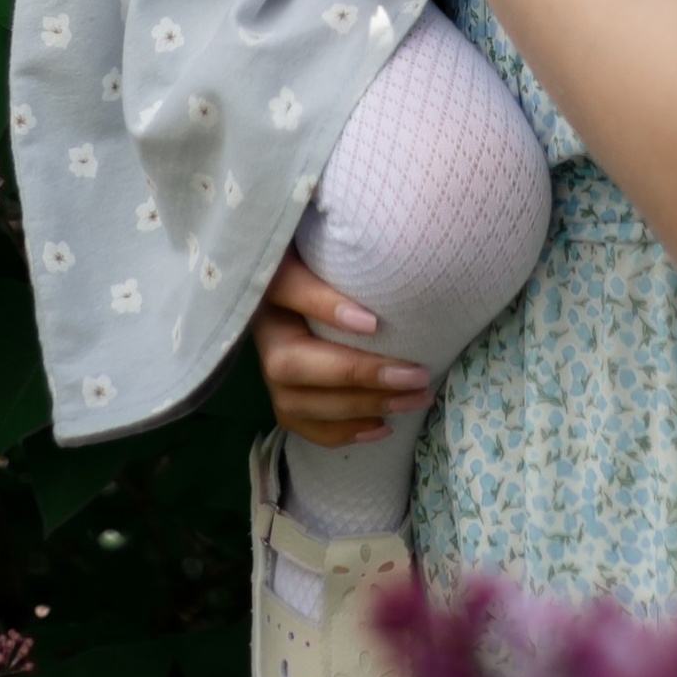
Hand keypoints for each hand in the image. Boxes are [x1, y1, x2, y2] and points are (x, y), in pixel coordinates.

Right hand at [251, 249, 432, 446]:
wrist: (320, 287)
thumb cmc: (335, 261)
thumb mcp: (333, 244)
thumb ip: (350, 247)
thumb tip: (386, 243)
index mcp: (269, 278)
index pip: (286, 287)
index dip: (324, 307)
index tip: (373, 323)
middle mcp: (261, 327)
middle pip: (290, 363)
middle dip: (356, 374)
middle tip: (416, 374)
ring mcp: (265, 369)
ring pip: (298, 402)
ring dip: (361, 407)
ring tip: (413, 399)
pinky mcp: (281, 399)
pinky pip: (303, 426)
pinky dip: (343, 432)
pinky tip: (383, 426)